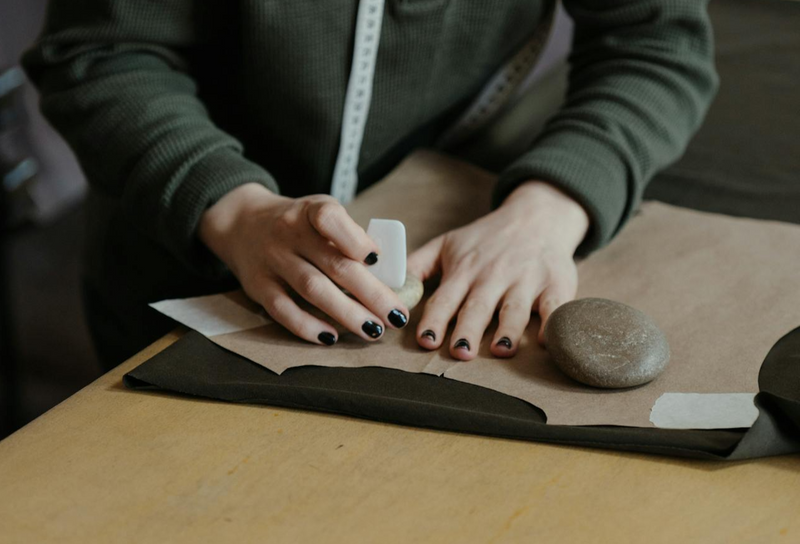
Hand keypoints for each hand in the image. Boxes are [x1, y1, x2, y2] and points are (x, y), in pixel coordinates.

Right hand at [198, 184, 409, 344]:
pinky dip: (307, 326)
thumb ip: (349, 236)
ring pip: (313, 290)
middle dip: (370, 293)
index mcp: (311, 211)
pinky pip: (283, 309)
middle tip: (397, 315)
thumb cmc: (299, 223)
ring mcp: (272, 259)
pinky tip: (331, 338)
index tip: (378, 260)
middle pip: (334, 265)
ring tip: (374, 331)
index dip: (356, 240)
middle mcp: (289, 233)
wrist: (242, 222)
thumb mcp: (321, 213)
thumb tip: (385, 270)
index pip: (330, 219)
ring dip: (347, 314)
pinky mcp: (257, 285)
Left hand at [408, 180, 588, 359]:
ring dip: (508, 330)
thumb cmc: (486, 238)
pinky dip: (552, 323)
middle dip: (468, 329)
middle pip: (478, 307)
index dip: (435, 320)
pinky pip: (555, 306)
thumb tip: (386, 285)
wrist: (537, 216)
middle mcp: (494, 276)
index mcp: (465, 270)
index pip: (445, 298)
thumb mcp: (447, 244)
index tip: (426, 340)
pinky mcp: (555, 284)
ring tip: (500, 349)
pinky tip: (546, 341)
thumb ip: (416, 266)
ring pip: (515, 309)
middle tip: (460, 351)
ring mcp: (526, 280)